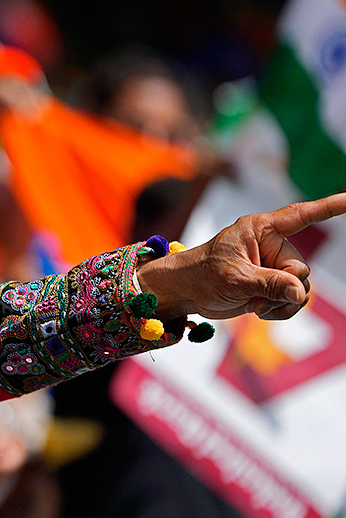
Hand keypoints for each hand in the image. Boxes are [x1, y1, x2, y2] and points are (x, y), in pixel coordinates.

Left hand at [137, 193, 345, 321]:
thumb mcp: (235, 279)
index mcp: (260, 229)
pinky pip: (294, 299)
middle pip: (300, 270)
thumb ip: (269, 284)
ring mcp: (274, 265)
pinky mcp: (273, 284)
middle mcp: (272, 244)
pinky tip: (257, 310)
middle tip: (255, 297)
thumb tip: (300, 292)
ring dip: (281, 303)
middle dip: (283, 289)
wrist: (186, 292)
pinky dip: (280, 309)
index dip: (330, 207)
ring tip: (253, 305)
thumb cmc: (202, 275)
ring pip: (301, 288)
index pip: (302, 216)